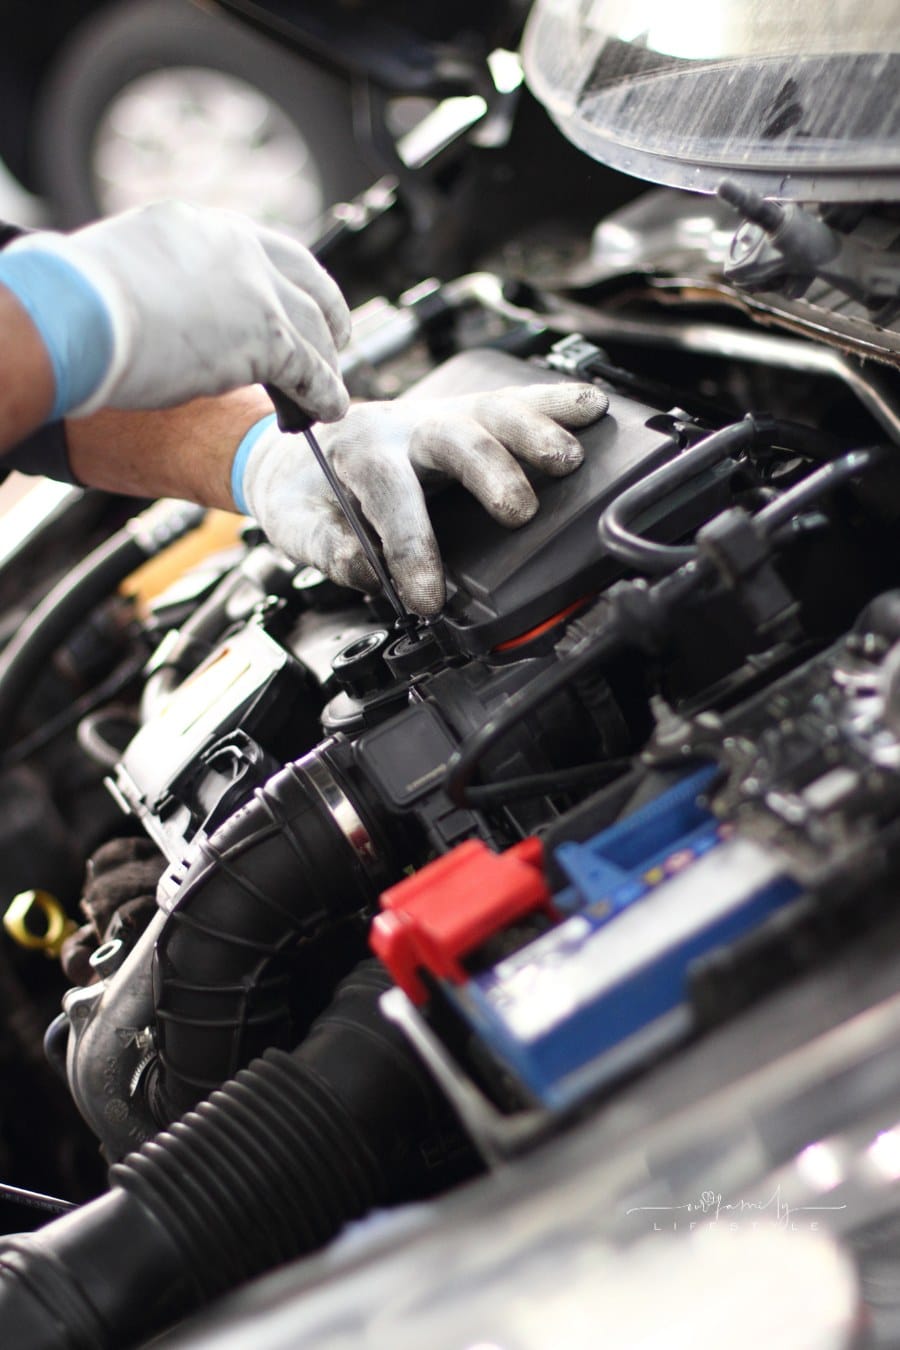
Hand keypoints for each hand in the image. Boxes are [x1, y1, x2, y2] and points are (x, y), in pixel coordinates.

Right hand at [0, 201, 349, 420]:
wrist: (78, 312)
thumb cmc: (79, 299)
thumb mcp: (129, 265)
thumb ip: (164, 278)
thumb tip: (164, 304)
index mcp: (200, 225)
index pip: (264, 249)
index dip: (289, 280)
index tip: (298, 300)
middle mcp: (237, 249)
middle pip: (306, 283)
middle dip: (326, 316)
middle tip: (334, 343)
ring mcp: (257, 291)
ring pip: (314, 329)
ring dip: (327, 364)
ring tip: (330, 390)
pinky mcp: (267, 338)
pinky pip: (311, 370)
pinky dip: (325, 392)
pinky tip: (328, 409)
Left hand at [235, 382, 608, 614]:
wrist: (290, 445)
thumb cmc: (301, 491)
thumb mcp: (293, 525)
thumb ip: (328, 549)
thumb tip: (370, 573)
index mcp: (356, 451)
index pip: (390, 495)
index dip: (412, 547)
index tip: (429, 598)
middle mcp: (402, 425)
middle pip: (452, 436)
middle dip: (489, 471)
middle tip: (519, 512)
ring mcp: (438, 413)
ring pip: (490, 410)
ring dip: (534, 431)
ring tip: (569, 459)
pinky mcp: (465, 413)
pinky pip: (511, 401)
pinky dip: (553, 403)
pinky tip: (591, 408)